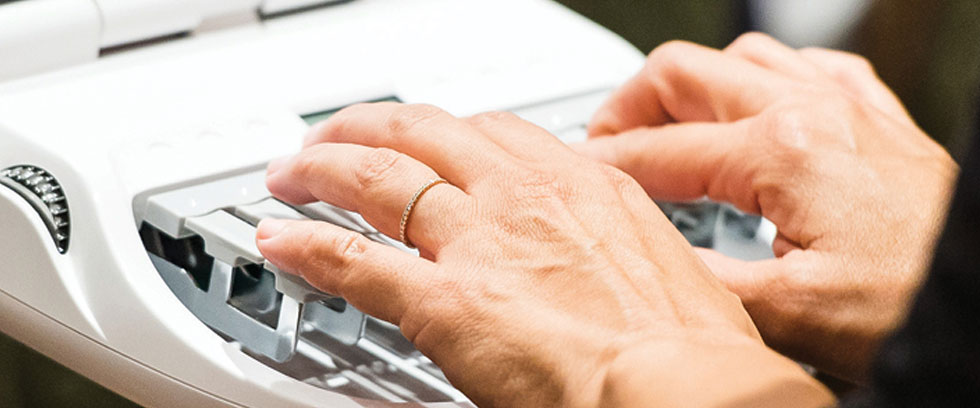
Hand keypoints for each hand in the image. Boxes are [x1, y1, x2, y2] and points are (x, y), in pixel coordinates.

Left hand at [258, 103, 832, 406]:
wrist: (683, 393)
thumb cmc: (692, 350)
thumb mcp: (667, 269)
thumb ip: (619, 250)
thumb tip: (609, 268)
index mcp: (584, 186)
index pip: (496, 133)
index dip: (448, 134)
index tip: (430, 144)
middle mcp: (525, 198)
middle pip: (424, 133)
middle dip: (372, 128)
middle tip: (342, 139)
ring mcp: (481, 244)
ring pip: (378, 178)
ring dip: (325, 169)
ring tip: (295, 173)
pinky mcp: (446, 303)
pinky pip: (356, 261)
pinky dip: (310, 247)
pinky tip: (284, 242)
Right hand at [576, 33, 958, 382]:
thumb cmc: (912, 303)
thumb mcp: (789, 312)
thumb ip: (703, 276)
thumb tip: (647, 257)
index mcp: (782, 152)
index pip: (660, 151)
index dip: (606, 167)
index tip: (579, 180)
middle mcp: (814, 110)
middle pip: (686, 75)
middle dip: (630, 106)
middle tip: (605, 140)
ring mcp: (850, 106)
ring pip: (744, 57)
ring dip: (693, 84)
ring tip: (668, 120)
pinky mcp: (880, 118)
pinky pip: (810, 65)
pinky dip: (767, 76)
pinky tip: (762, 101)